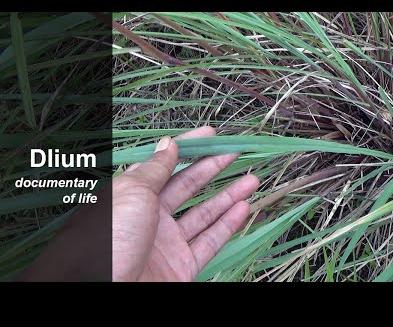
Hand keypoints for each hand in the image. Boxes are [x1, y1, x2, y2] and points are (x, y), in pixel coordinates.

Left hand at [112, 127, 259, 281]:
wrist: (105, 292)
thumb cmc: (109, 241)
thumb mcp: (131, 194)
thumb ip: (155, 169)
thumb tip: (168, 143)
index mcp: (134, 196)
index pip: (166, 165)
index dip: (189, 148)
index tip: (210, 134)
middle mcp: (151, 217)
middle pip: (188, 187)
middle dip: (212, 168)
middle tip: (235, 152)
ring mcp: (168, 243)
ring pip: (204, 214)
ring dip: (229, 196)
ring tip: (251, 179)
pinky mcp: (182, 266)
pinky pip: (209, 241)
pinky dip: (228, 225)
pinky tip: (243, 208)